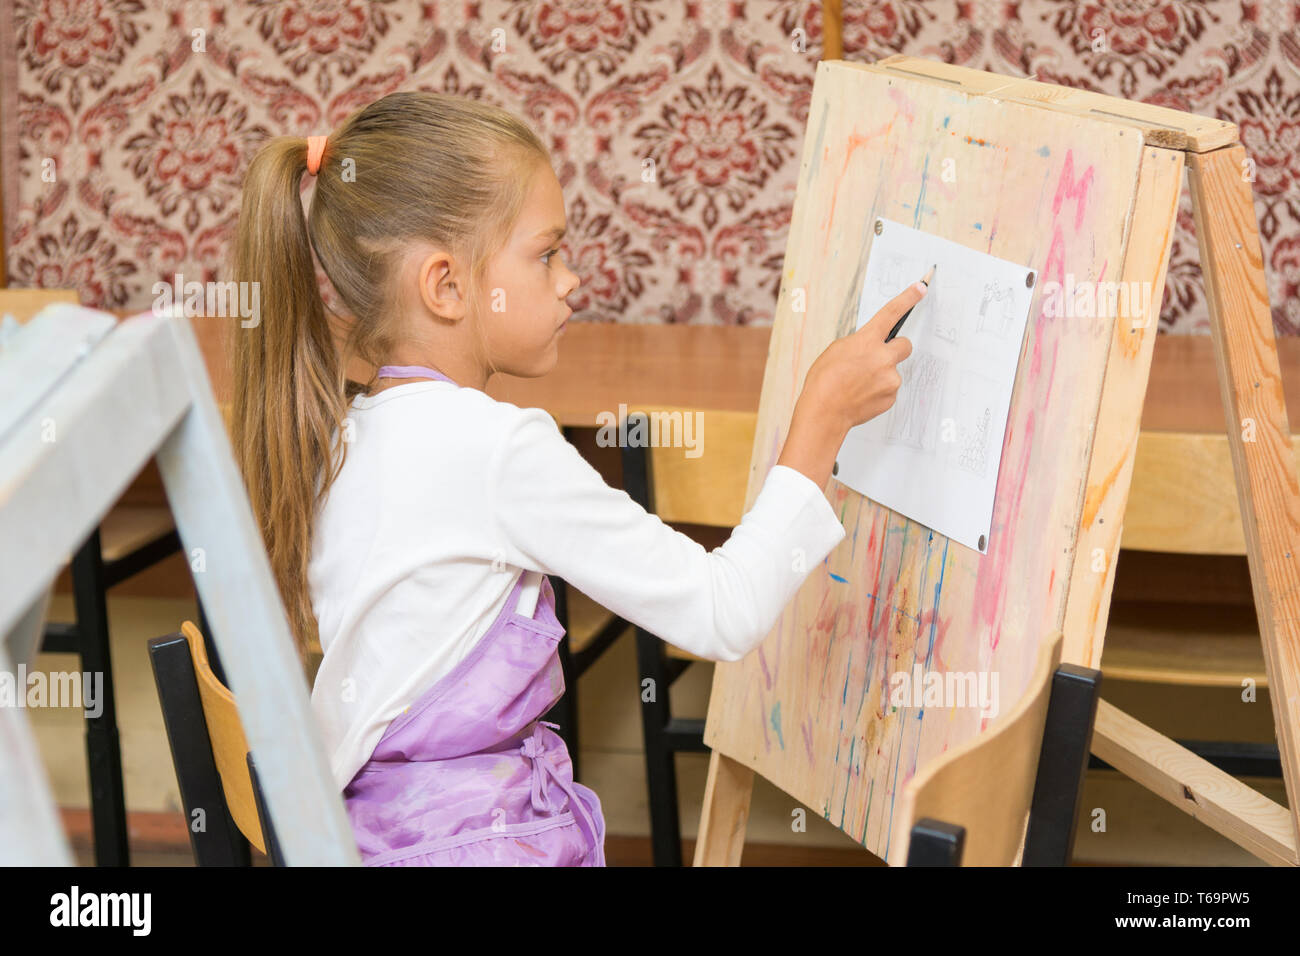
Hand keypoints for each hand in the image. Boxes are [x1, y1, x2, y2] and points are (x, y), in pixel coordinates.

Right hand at [804, 279, 925, 432]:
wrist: (824, 412)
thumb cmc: (824, 381)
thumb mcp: (837, 350)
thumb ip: (859, 344)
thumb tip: (870, 347)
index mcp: (867, 340)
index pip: (891, 313)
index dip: (908, 298)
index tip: (921, 287)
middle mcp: (883, 357)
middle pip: (905, 345)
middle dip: (894, 350)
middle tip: (876, 359)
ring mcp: (890, 379)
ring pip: (893, 370)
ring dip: (881, 374)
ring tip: (859, 384)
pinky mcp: (891, 396)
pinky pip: (889, 389)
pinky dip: (878, 391)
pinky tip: (861, 394)